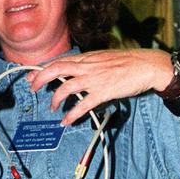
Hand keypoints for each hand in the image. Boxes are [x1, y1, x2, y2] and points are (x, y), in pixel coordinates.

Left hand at [27, 50, 173, 123]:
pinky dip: (72, 114)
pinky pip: (83, 105)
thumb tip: (77, 70)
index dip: (42, 69)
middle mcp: (87, 67)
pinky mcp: (103, 92)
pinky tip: (66, 121)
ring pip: (66, 87)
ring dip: (55, 99)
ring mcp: (94, 79)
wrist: (147, 65)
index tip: (32, 75)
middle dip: (40, 79)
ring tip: (53, 108)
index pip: (59, 61)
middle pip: (56, 69)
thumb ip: (89, 63)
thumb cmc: (128, 62)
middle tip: (33, 88)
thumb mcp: (104, 57)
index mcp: (87, 58)